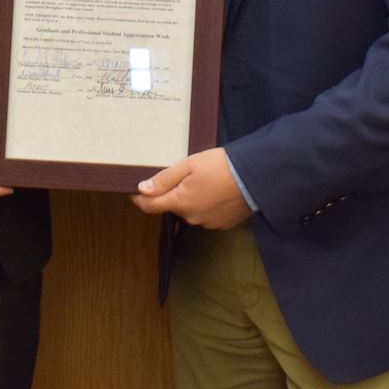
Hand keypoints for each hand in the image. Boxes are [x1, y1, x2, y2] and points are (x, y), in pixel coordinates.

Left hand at [131, 148, 250, 229]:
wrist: (255, 178)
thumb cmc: (221, 167)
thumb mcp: (189, 165)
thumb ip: (165, 179)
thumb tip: (142, 189)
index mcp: (180, 202)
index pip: (150, 206)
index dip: (139, 198)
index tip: (133, 190)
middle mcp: (191, 217)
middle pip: (173, 206)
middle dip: (173, 192)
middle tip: (183, 174)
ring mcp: (208, 223)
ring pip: (191, 210)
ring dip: (191, 198)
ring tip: (205, 180)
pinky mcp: (223, 224)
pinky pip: (206, 214)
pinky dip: (207, 204)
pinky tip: (217, 191)